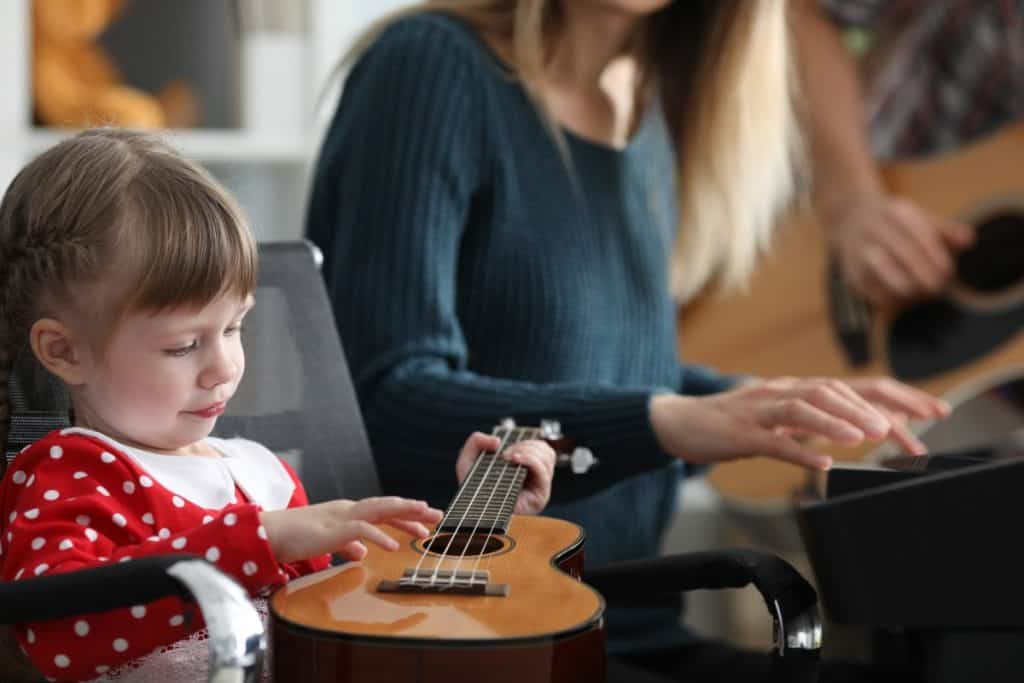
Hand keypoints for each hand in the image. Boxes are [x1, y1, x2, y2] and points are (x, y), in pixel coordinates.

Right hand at [259, 497, 442, 562]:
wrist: (269, 535)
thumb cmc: (294, 538)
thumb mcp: (328, 544)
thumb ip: (347, 546)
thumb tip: (364, 553)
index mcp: (348, 513)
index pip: (383, 511)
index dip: (405, 515)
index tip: (425, 520)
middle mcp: (349, 510)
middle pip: (387, 506)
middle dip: (413, 509)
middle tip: (437, 514)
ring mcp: (341, 517)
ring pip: (379, 510)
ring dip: (404, 514)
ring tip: (424, 519)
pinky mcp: (332, 530)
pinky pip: (361, 531)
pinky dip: (379, 536)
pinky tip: (394, 545)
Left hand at [455, 432, 555, 514]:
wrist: (472, 515)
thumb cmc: (472, 491)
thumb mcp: (468, 461)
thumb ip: (476, 442)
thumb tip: (497, 441)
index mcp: (524, 469)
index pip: (541, 449)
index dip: (528, 441)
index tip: (507, 444)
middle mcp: (535, 479)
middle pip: (546, 451)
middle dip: (525, 445)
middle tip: (505, 453)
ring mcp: (539, 488)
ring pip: (548, 456)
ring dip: (528, 450)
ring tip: (509, 457)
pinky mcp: (540, 498)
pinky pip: (543, 472)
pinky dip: (530, 460)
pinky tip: (515, 459)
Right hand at [650, 376, 949, 469]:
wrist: (679, 422)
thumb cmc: (731, 423)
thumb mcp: (779, 420)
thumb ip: (813, 421)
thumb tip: (852, 428)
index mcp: (797, 389)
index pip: (855, 386)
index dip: (896, 397)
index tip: (932, 412)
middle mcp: (782, 391)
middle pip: (834, 391)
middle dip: (873, 410)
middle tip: (905, 431)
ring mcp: (759, 410)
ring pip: (804, 408)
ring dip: (837, 422)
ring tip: (866, 438)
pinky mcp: (740, 433)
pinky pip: (772, 440)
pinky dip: (799, 450)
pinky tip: (821, 462)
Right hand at [828, 194, 973, 305]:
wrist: (850, 220)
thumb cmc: (897, 225)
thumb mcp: (921, 219)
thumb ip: (947, 231)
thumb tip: (968, 241)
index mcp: (895, 212)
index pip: (918, 234)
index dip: (934, 255)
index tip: (947, 271)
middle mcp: (874, 228)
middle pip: (902, 252)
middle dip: (923, 272)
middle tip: (937, 286)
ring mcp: (859, 251)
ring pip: (885, 272)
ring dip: (908, 286)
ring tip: (921, 293)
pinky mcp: (852, 275)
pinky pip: (876, 292)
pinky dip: (893, 298)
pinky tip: (905, 298)